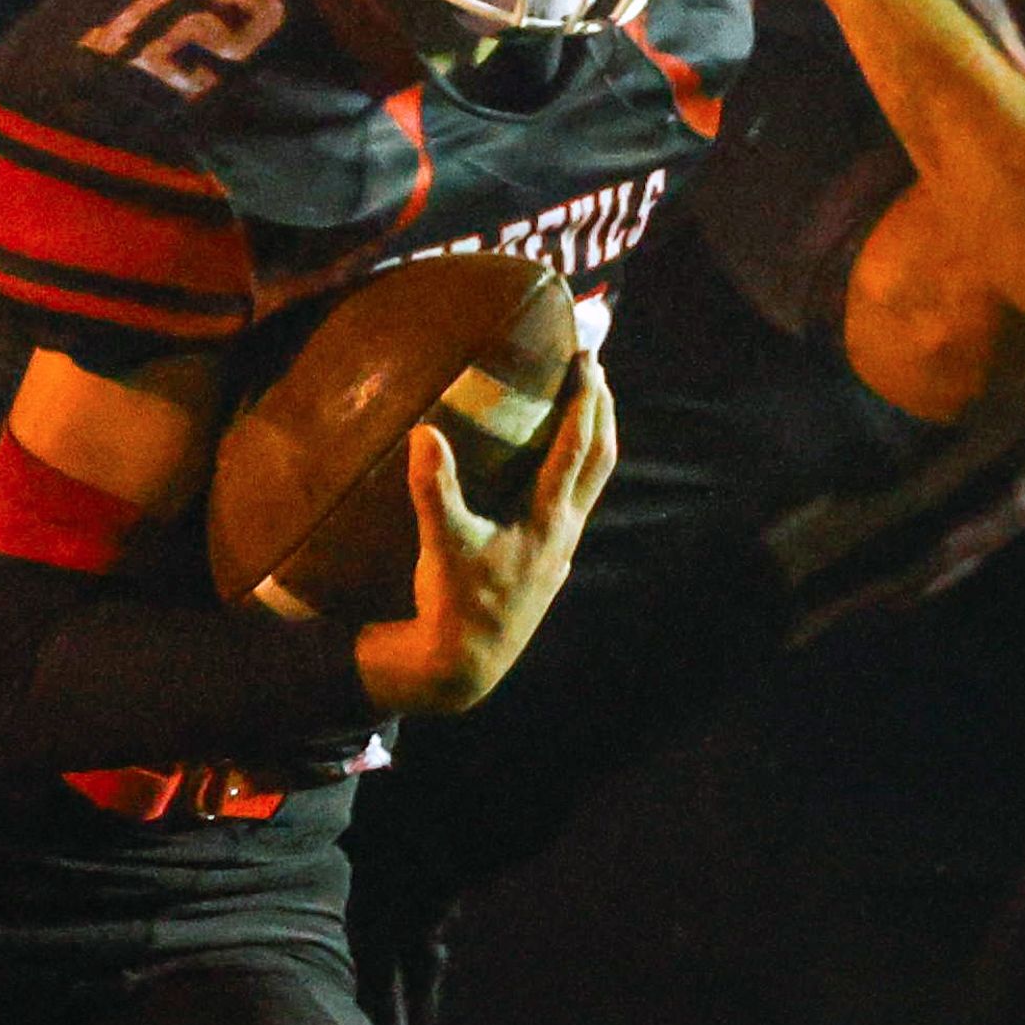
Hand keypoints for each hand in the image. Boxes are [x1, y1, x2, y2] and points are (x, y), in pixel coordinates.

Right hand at [356, 357, 617, 714]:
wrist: (465, 665)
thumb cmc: (454, 605)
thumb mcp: (441, 546)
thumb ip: (434, 488)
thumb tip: (423, 432)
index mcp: (546, 519)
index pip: (577, 446)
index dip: (585, 399)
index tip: (587, 358)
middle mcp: (564, 530)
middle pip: (601, 458)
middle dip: (602, 409)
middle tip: (595, 367)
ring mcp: (560, 548)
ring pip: (592, 483)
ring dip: (594, 439)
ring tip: (587, 405)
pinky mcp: (549, 563)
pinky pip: (574, 504)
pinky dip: (576, 471)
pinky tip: (556, 468)